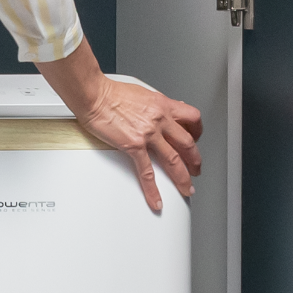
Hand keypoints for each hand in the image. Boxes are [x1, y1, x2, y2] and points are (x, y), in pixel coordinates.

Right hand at [37, 38, 200, 212]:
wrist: (95, 95)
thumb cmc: (111, 93)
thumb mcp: (142, 93)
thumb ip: (154, 104)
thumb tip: (158, 110)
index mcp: (163, 105)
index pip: (192, 118)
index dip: (197, 132)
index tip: (195, 140)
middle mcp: (160, 119)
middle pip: (188, 143)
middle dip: (195, 160)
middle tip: (196, 169)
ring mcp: (149, 134)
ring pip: (174, 160)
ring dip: (183, 177)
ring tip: (186, 188)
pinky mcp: (134, 146)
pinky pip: (147, 172)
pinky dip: (153, 189)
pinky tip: (156, 199)